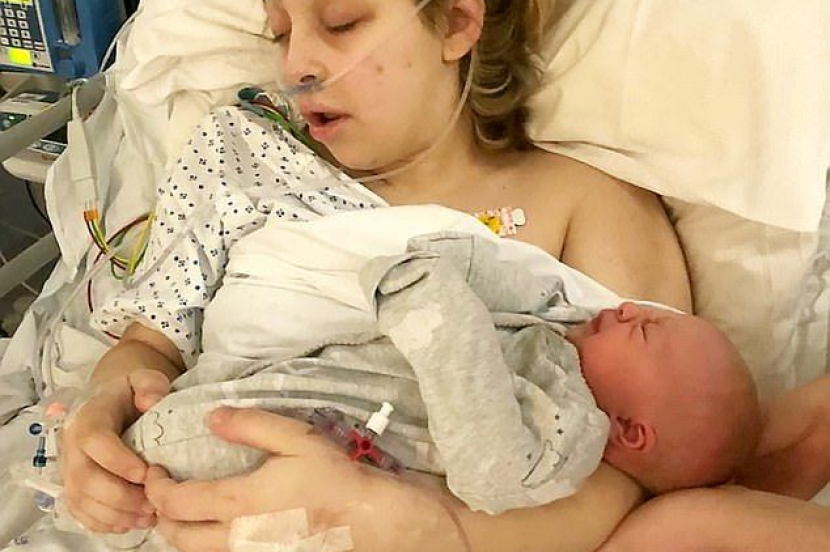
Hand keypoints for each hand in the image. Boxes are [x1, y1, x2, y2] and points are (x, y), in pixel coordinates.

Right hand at [58, 368, 170, 532]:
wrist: (111, 403)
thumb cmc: (130, 395)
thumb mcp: (144, 379)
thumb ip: (150, 385)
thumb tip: (151, 401)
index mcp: (88, 418)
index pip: (94, 441)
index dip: (118, 461)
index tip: (146, 473)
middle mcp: (71, 446)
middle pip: (84, 478)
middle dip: (119, 496)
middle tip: (152, 502)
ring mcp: (69, 470)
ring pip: (81, 501)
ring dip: (115, 514)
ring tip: (148, 516)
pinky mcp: (73, 488)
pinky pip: (80, 513)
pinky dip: (105, 524)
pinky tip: (131, 523)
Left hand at [145, 408, 467, 551]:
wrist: (365, 517)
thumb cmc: (332, 475)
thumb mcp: (295, 438)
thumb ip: (251, 425)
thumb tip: (211, 417)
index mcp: (239, 503)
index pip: (176, 502)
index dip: (155, 487)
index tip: (154, 470)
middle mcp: (237, 537)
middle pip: (177, 537)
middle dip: (159, 515)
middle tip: (162, 490)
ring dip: (179, 531)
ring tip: (184, 506)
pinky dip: (205, 541)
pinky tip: (218, 522)